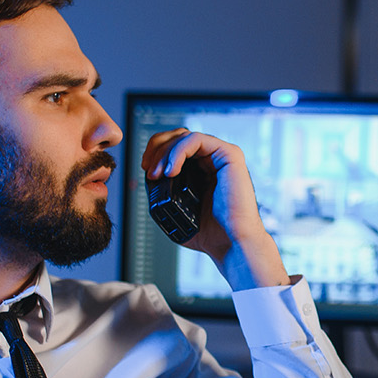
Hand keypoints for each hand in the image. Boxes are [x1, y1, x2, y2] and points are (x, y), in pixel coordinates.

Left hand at [142, 128, 289, 289]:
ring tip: (158, 174)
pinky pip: (196, 140)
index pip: (174, 147)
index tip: (146, 170)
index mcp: (201, 169)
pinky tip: (171, 171)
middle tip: (148, 169)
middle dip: (156, 148)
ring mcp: (221, 155)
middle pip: (177, 135)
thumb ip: (163, 190)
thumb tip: (148, 174)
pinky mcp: (230, 154)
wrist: (231, 243)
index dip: (156, 153)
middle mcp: (212, 159)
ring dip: (164, 152)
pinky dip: (178, 152)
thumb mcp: (176, 209)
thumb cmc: (210, 232)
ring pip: (184, 135)